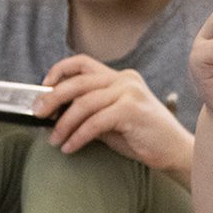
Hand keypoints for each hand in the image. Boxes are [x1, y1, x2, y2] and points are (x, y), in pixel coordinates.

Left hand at [35, 55, 190, 171]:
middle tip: (38, 114)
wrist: (174, 150)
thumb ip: (89, 112)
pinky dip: (77, 136)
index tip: (43, 87)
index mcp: (120, 77)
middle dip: (51, 98)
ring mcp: (130, 92)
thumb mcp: (112, 119)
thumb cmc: (143, 136)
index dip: (58, 71)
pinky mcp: (131, 110)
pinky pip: (94, 122)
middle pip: (77, 82)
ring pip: (83, 104)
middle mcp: (125, 79)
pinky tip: (70, 147)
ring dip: (63, 124)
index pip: (82, 63)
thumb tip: (55, 114)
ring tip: (55, 140)